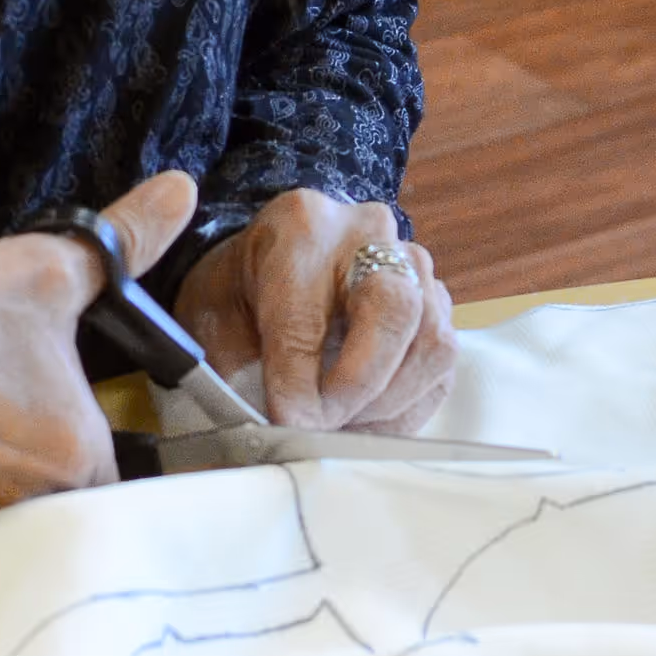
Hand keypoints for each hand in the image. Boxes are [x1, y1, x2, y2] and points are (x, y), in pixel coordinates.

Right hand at [0, 170, 197, 540]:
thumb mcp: (44, 271)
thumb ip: (124, 243)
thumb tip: (179, 191)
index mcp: (79, 456)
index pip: (119, 478)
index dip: (96, 448)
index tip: (71, 426)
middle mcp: (34, 509)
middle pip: (65, 506)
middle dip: (45, 472)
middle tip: (10, 426)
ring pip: (8, 522)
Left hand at [176, 190, 455, 431]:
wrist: (267, 264)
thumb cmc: (238, 293)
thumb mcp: (213, 319)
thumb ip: (236, 366)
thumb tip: (283, 428)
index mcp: (301, 228)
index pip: (308, 311)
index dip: (299, 379)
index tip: (288, 424)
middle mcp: (370, 235)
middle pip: (394, 310)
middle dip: (359, 385)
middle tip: (323, 427)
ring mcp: (414, 267)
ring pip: (431, 342)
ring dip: (387, 401)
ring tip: (341, 426)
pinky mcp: (437, 305)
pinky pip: (441, 367)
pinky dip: (406, 408)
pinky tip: (366, 422)